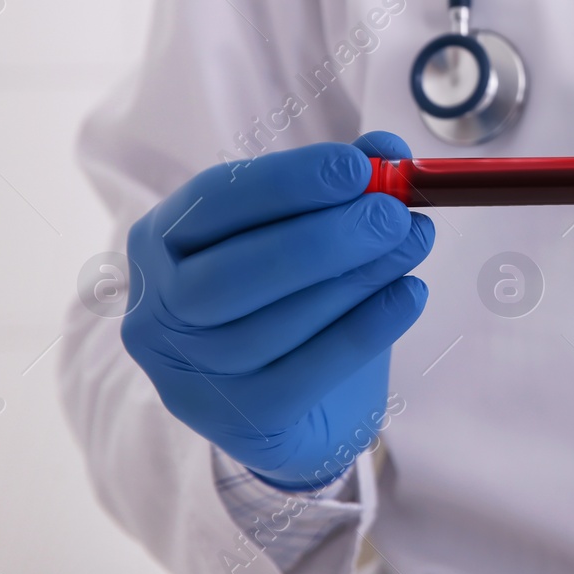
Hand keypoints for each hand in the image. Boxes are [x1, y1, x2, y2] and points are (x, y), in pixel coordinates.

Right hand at [121, 132, 432, 488]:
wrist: (308, 406)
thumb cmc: (300, 299)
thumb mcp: (314, 233)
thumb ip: (343, 189)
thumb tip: (388, 151)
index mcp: (164, 243)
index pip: (213, 202)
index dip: (286, 182)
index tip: (358, 167)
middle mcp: (159, 311)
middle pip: (232, 273)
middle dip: (323, 238)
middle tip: (395, 215)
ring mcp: (192, 375)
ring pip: (272, 324)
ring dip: (356, 277)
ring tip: (414, 244)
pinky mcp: (242, 423)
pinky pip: (307, 372)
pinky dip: (367, 329)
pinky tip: (410, 295)